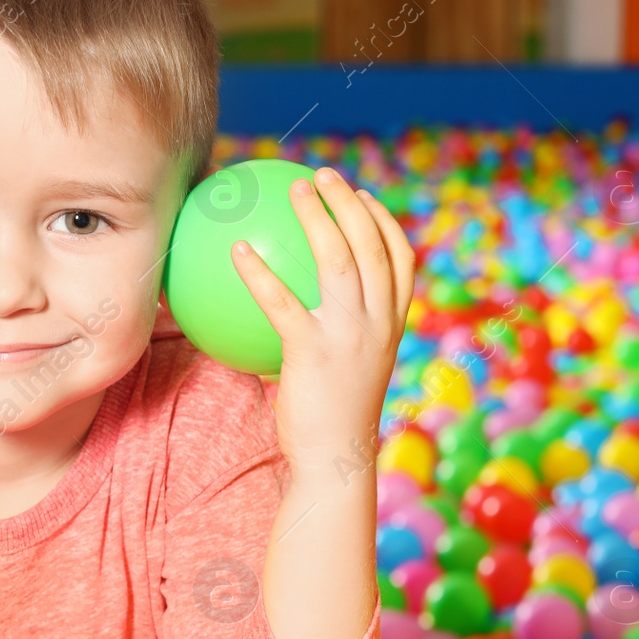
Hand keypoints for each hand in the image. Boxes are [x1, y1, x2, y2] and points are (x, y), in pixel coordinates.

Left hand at [229, 165, 414, 469]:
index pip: (401, 259)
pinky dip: (259, 271)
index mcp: (392, 323)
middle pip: (372, 244)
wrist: (337, 461)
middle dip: (349, 202)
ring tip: (292, 190)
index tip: (362, 196)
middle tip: (320, 177)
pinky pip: (282, 299)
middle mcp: (379, 321)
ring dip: (316, 216)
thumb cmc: (333, 418)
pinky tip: (237, 250)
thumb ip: (338, 334)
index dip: (383, 221)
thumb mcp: (349, 368)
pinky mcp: (313, 350)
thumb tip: (299, 309)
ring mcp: (350, 333)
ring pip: (338, 258)